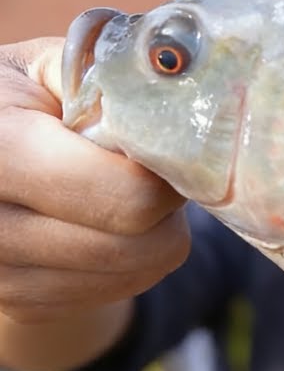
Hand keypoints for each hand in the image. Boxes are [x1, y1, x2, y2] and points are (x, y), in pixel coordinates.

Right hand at [0, 37, 187, 370]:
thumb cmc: (28, 98)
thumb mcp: (55, 66)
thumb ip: (111, 73)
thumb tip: (179, 82)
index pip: (128, 194)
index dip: (169, 173)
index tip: (170, 148)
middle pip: (136, 243)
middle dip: (168, 207)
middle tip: (157, 171)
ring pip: (134, 272)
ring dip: (154, 234)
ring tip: (127, 190)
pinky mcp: (18, 304)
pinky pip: (114, 291)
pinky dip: (131, 261)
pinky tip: (106, 223)